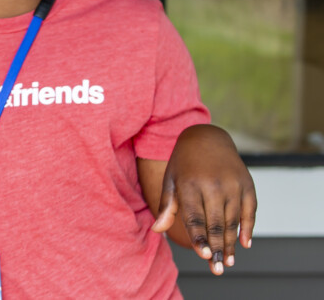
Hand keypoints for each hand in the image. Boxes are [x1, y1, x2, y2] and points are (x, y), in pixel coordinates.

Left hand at [147, 124, 256, 274]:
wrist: (206, 137)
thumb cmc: (184, 163)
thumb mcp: (170, 179)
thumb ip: (166, 206)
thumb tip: (157, 231)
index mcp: (190, 184)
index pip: (195, 217)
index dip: (200, 238)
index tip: (204, 256)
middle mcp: (213, 184)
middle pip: (216, 223)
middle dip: (217, 248)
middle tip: (217, 269)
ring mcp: (233, 184)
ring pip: (233, 220)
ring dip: (231, 243)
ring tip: (229, 262)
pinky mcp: (248, 184)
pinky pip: (250, 210)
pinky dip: (248, 228)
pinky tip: (244, 244)